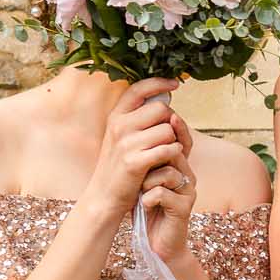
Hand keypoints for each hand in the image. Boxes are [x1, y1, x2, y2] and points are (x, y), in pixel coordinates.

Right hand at [89, 78, 182, 215]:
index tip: (174, 83)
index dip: (158, 82)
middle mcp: (119, 126)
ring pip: (168, 130)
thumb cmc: (120, 167)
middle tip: (169, 137)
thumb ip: (139, 120)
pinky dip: (174, 154)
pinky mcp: (135, 161)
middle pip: (162, 109)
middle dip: (172, 122)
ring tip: (165, 153)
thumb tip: (165, 100)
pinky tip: (168, 161)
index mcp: (116, 117)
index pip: (138, 89)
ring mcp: (126, 143)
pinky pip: (169, 149)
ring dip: (174, 141)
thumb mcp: (123, 138)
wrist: (104, 197)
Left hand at [138, 119, 197, 263]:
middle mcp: (188, 176)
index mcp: (179, 167)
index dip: (179, 129)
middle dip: (152, 160)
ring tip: (143, 193)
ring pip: (167, 172)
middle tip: (142, 174)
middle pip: (174, 153)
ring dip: (148, 182)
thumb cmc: (148, 208)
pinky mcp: (184, 208)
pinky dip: (148, 199)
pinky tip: (145, 206)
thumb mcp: (144, 178)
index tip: (172, 117)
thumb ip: (147, 158)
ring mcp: (188, 192)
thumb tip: (136, 131)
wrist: (156, 242)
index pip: (182, 142)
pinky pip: (162, 193)